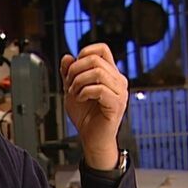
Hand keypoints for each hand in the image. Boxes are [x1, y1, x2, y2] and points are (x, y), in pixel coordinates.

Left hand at [60, 43, 128, 169]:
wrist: (92, 138)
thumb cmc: (86, 116)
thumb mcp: (72, 90)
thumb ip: (69, 73)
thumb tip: (67, 57)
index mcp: (110, 74)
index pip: (102, 49)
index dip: (85, 52)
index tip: (73, 68)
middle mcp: (118, 81)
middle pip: (96, 59)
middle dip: (75, 69)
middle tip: (69, 83)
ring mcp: (120, 92)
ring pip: (98, 72)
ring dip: (79, 81)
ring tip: (74, 92)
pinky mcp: (117, 104)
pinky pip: (99, 89)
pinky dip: (84, 92)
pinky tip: (80, 99)